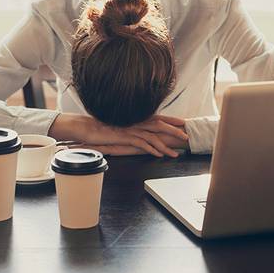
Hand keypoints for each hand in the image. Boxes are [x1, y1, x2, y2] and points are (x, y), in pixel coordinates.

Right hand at [49, 113, 188, 157]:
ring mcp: (130, 129)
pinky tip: (159, 154)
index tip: (183, 122)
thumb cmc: (102, 128)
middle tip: (187, 136)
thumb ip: (130, 129)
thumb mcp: (119, 128)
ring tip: (176, 153)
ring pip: (153, 135)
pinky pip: (142, 143)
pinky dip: (152, 149)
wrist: (86, 128)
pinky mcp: (125, 136)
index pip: (157, 117)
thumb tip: (139, 134)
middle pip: (159, 124)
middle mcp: (135, 122)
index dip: (171, 119)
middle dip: (174, 130)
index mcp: (135, 118)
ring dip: (166, 144)